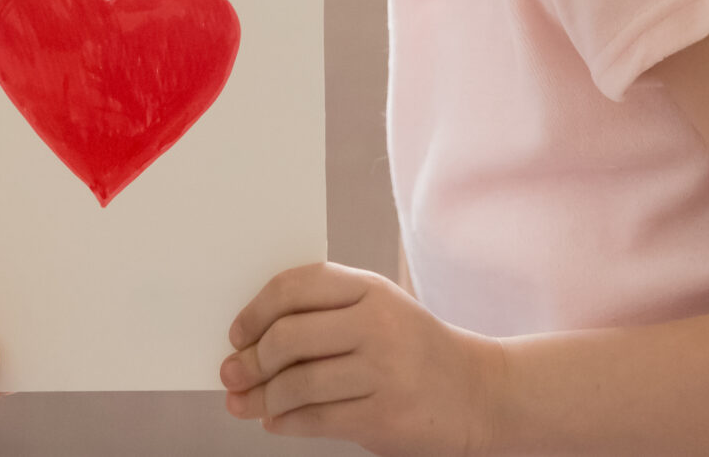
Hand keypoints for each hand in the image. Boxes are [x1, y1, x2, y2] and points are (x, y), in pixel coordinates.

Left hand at [222, 263, 502, 455]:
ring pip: (298, 384)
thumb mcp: (379, 312)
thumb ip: (324, 314)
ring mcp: (384, 372)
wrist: (477, 393)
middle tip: (231, 374)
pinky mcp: (385, 416)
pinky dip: (285, 422)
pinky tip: (275, 421)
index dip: (256, 309)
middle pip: (289, 337)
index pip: (297, 286)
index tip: (236, 332)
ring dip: (262, 397)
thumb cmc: (411, 349)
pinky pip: (317, 420)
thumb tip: (248, 342)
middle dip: (251, 360)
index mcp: (371, 290)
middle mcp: (378, 325)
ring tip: (246, 403)